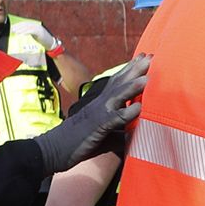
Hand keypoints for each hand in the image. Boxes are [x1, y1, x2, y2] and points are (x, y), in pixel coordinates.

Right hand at [34, 55, 149, 175]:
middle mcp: (100, 103)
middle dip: (135, 69)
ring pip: (117, 96)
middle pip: (119, 82)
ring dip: (133, 86)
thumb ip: (118, 132)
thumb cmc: (78, 142)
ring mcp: (98, 113)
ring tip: (148, 77)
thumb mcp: (102, 134)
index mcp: (100, 103)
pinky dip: (126, 113)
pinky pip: (114, 119)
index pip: (117, 81)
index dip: (130, 69)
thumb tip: (132, 137)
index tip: (144, 57)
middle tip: (150, 56)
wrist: (53, 149)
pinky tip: (138, 108)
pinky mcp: (97, 127)